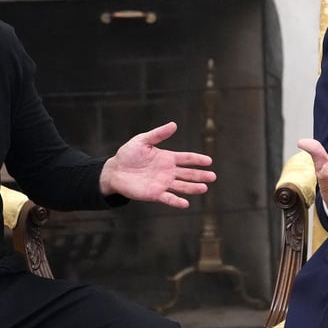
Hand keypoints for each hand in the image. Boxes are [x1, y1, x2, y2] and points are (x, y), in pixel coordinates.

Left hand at [99, 121, 215, 208]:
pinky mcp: (155, 194)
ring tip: (204, 188)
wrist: (115, 170)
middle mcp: (168, 172)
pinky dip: (177, 201)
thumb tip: (174, 125)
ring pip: (182, 186)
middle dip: (200, 175)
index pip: (186, 159)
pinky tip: (186, 203)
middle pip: (188, 174)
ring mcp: (163, 183)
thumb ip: (158, 134)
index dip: (197, 160)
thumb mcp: (142, 140)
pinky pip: (168, 198)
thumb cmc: (128, 154)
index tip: (209, 161)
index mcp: (167, 158)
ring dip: (193, 188)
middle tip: (213, 176)